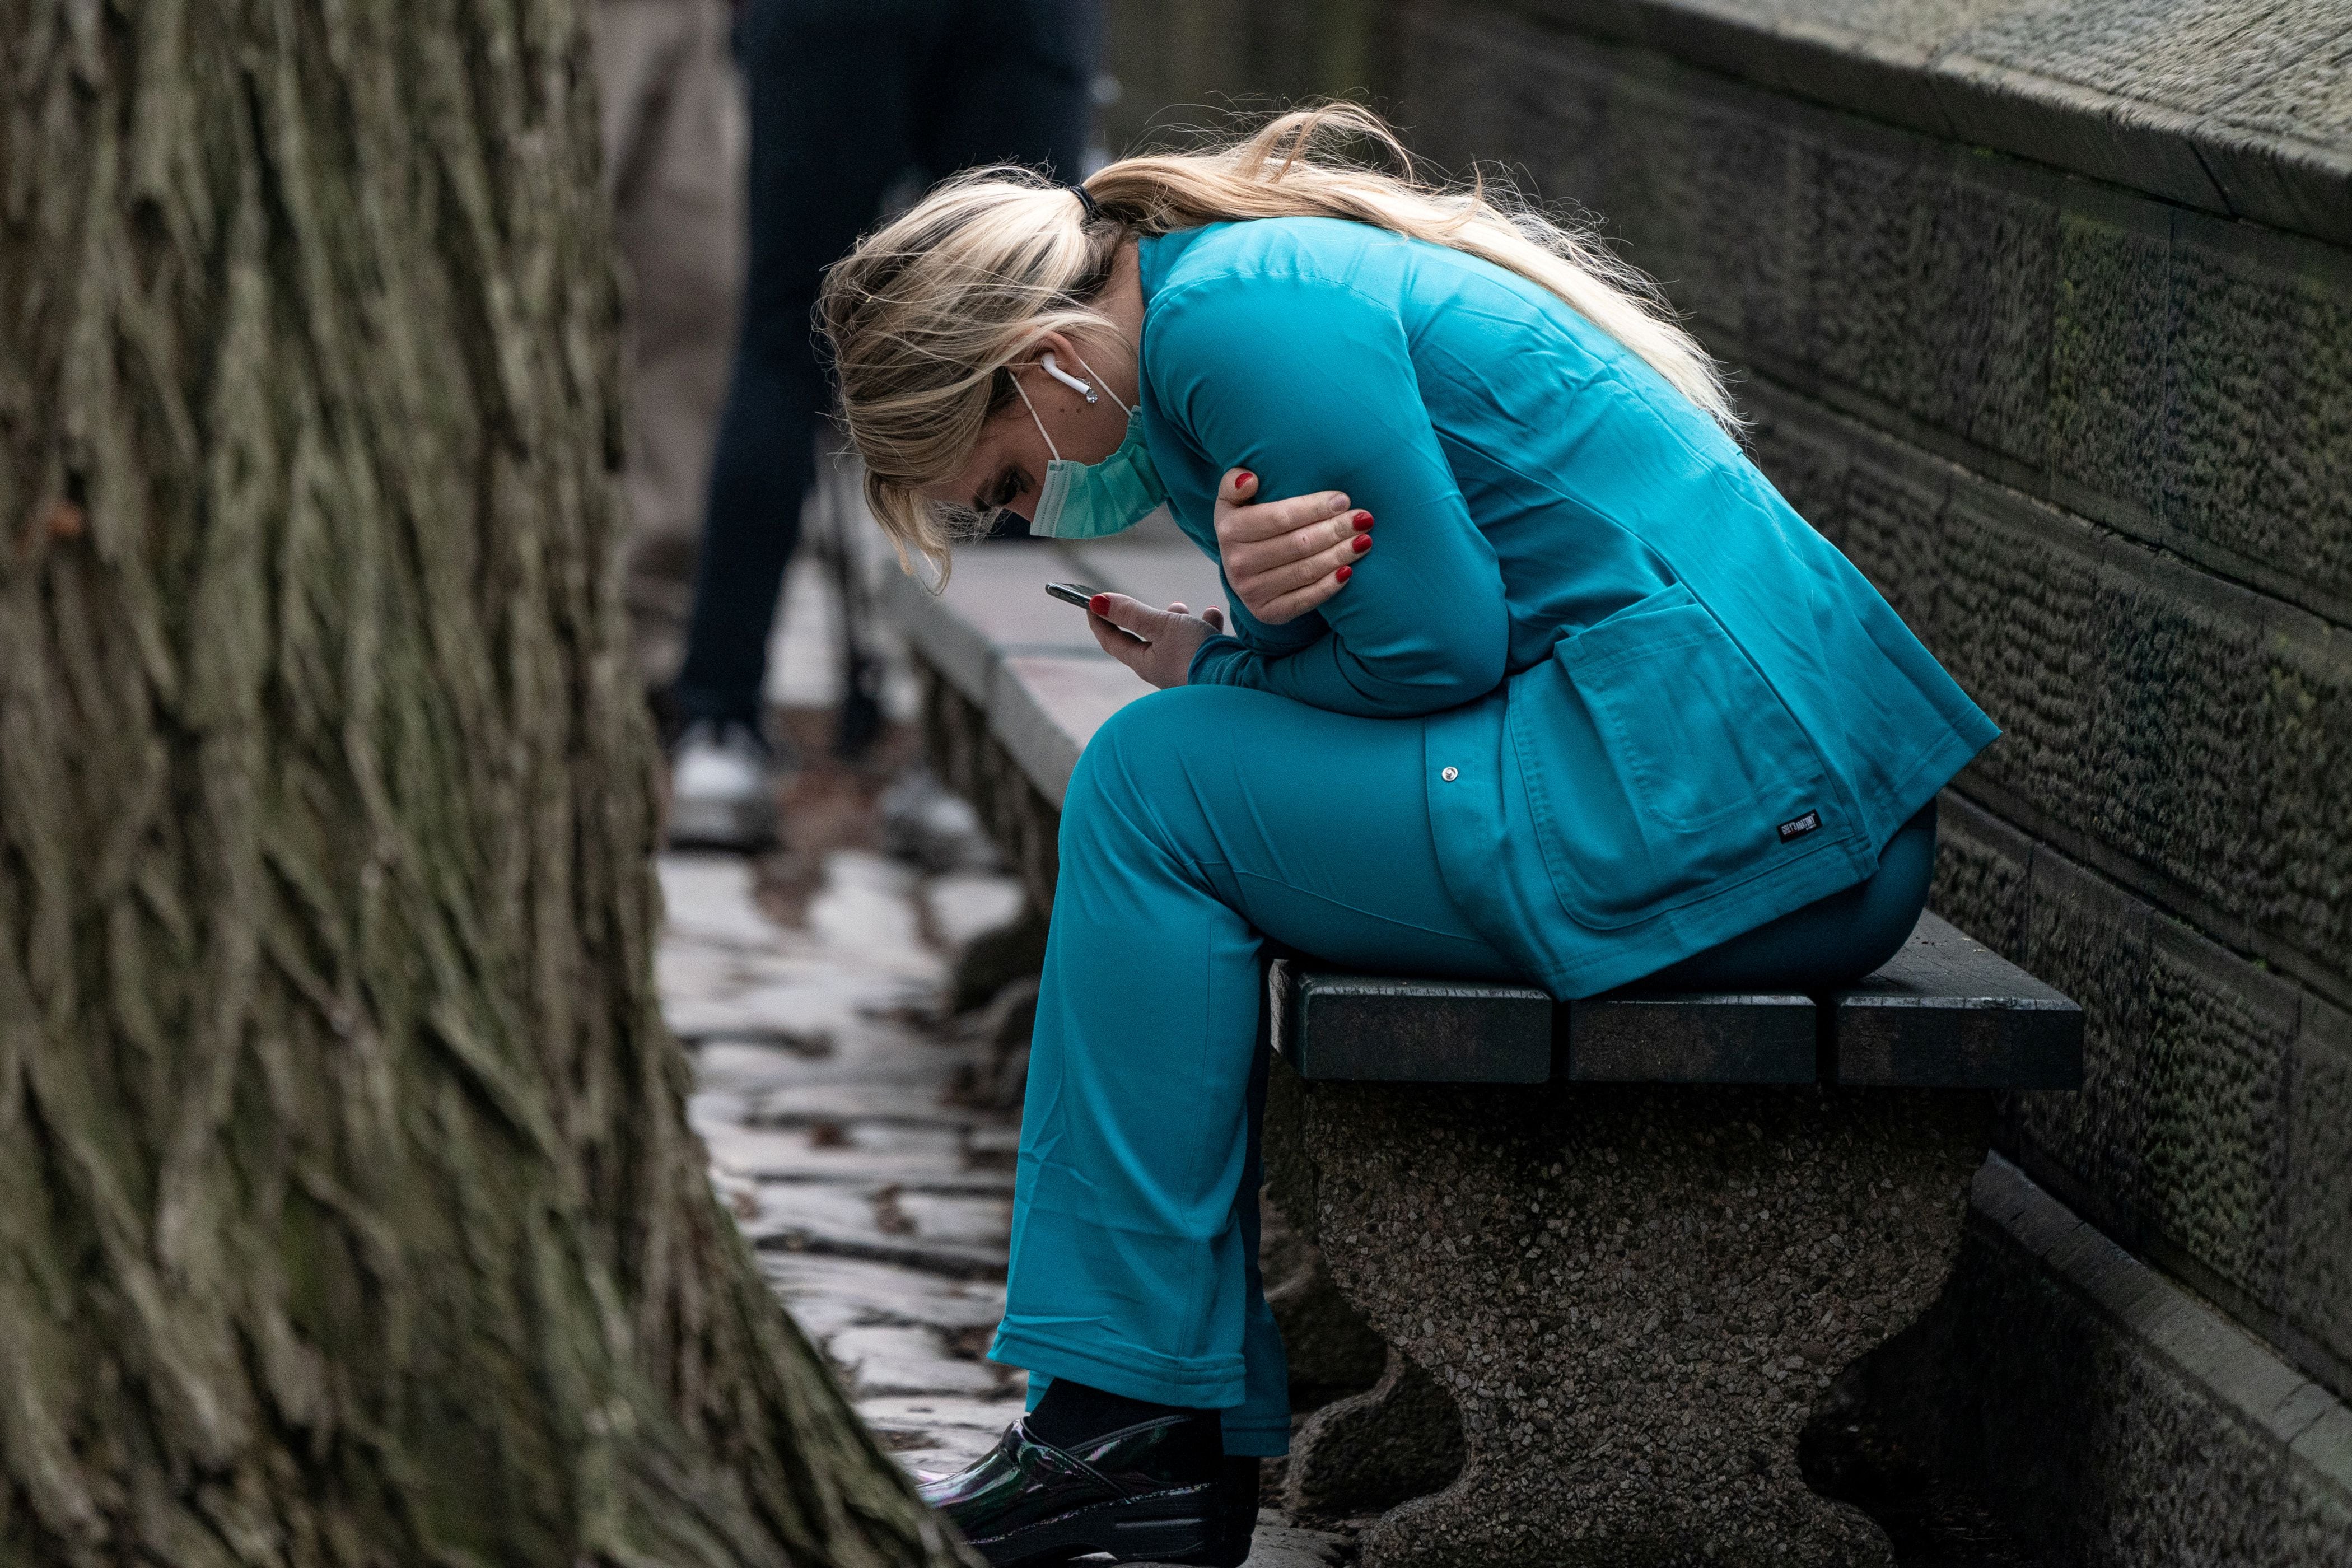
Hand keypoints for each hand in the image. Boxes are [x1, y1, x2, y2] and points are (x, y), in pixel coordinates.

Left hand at [1086, 593, 1226, 689]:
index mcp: (1144, 663)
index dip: (1099, 620)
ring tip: (1182, 607)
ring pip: (1173, 641)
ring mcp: (1184, 670)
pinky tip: (1213, 614)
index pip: (1111, 641)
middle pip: (1143, 640)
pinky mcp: (1207, 668)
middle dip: (1141, 618)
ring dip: (1175, 621)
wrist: (1240, 683)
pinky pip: (1200, 644)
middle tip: (1136, 601)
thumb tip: (1097, 602)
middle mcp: (1162, 670)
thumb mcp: (1162, 626)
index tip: (1088, 601)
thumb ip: (1132, 613)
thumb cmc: (1197, 655)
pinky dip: (1203, 627)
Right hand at [1213, 468, 1371, 625]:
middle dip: (1335, 530)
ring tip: (1364, 540)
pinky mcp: (1268, 612)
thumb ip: (1234, 483)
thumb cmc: (1247, 526)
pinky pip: (1305, 599)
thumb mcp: (1232, 501)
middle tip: (1363, 519)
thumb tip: (1250, 479)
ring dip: (1340, 555)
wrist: (1240, 570)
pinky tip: (1349, 570)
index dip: (1314, 508)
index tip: (1343, 500)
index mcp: (1230, 530)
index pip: (1279, 518)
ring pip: (1305, 570)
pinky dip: (1330, 585)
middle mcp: (1237, 563)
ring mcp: (1252, 591)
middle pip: (1297, 544)